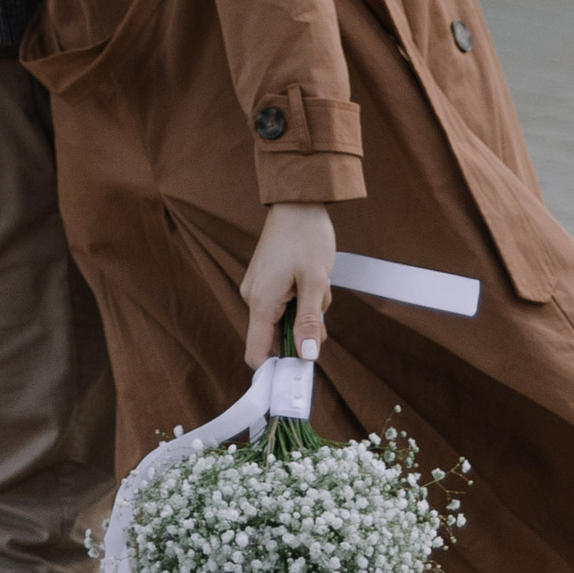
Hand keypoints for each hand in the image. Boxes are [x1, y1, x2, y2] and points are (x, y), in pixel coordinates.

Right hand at [240, 205, 335, 379]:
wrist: (298, 200)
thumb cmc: (307, 235)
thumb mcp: (315, 280)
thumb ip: (309, 321)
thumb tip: (308, 356)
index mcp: (261, 302)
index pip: (256, 354)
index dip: (276, 369)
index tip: (301, 371)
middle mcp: (253, 298)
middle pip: (277, 336)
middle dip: (304, 330)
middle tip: (320, 305)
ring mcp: (258, 288)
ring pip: (284, 318)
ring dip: (306, 311)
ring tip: (317, 283)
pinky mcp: (265, 280)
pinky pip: (284, 303)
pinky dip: (301, 298)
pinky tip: (311, 277)